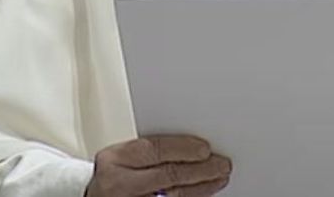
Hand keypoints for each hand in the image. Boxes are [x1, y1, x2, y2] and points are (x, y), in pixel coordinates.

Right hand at [84, 135, 230, 196]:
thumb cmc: (112, 173)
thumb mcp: (122, 154)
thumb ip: (149, 149)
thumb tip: (191, 142)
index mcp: (115, 159)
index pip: (156, 150)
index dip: (184, 148)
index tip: (205, 148)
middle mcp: (120, 184)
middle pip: (169, 175)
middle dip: (201, 169)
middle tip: (221, 164)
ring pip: (174, 196)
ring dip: (202, 187)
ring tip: (218, 177)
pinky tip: (202, 192)